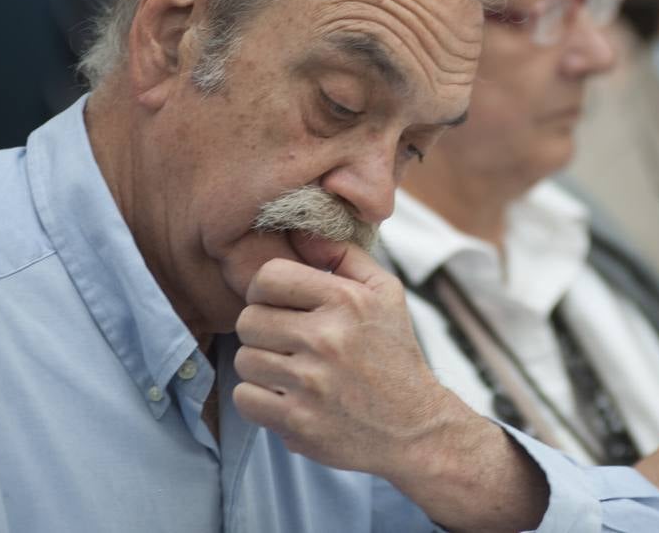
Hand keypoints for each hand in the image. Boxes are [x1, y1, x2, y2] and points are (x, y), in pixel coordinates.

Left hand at [232, 234, 461, 473]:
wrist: (414, 427)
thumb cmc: (394, 354)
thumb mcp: (386, 292)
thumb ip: (345, 254)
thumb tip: (302, 231)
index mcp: (346, 300)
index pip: (268, 277)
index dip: (265, 289)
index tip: (277, 304)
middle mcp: (327, 338)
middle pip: (249, 320)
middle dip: (262, 330)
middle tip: (285, 341)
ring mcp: (311, 383)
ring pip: (244, 360)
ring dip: (261, 366)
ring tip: (290, 371)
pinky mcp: (298, 421)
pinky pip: (244, 398)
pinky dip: (259, 400)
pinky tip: (286, 397)